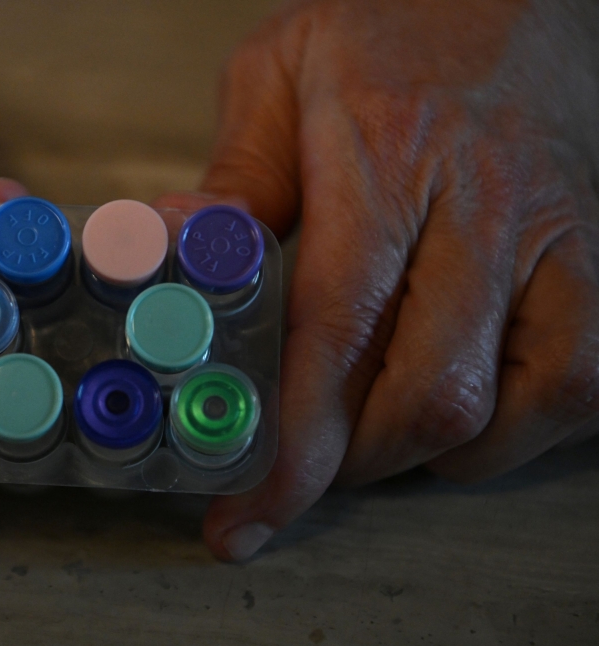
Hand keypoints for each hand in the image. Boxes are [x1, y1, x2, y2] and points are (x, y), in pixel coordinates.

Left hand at [159, 0, 598, 559]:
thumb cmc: (392, 23)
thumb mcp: (282, 73)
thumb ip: (234, 176)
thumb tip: (169, 250)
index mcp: (388, 161)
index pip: (337, 331)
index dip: (293, 446)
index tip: (248, 516)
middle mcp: (487, 208)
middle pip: (432, 394)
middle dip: (356, 467)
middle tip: (300, 475)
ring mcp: (564, 237)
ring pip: (523, 406)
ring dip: (435, 455)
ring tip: (375, 442)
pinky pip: (585, 382)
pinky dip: (521, 429)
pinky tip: (464, 412)